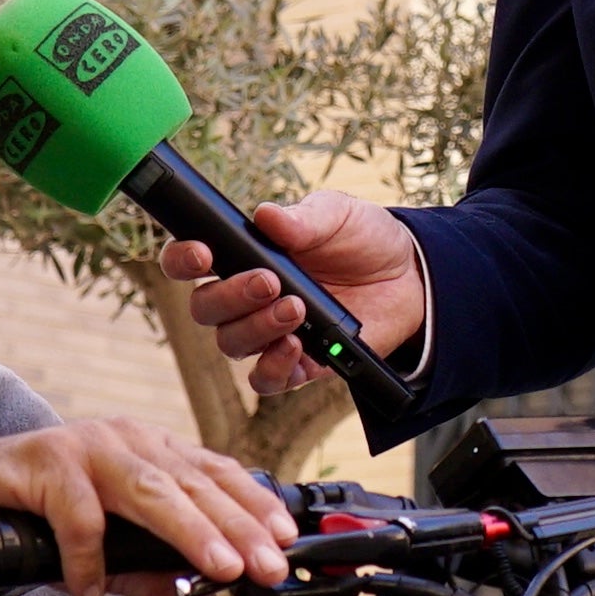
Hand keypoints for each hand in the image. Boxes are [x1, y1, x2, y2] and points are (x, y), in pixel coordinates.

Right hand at [0, 419, 294, 595]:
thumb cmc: (44, 520)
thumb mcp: (113, 560)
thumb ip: (163, 587)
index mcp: (151, 452)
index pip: (216, 473)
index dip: (253, 505)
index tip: (287, 541)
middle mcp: (126, 441)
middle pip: (194, 483)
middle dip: (237, 526)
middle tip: (266, 565)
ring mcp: (84, 447)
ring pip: (148, 489)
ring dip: (189, 530)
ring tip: (219, 567)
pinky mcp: (43, 461)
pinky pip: (76, 514)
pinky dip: (87, 557)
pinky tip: (90, 591)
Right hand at [156, 190, 423, 396]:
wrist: (410, 276)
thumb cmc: (363, 239)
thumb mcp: (338, 215)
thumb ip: (303, 218)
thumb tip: (266, 216)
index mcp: (244, 256)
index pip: (190, 262)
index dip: (183, 259)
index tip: (203, 254)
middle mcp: (247, 299)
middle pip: (206, 309)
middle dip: (229, 296)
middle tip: (268, 280)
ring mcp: (269, 333)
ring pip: (232, 344)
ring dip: (257, 327)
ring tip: (295, 307)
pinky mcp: (298, 364)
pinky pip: (265, 380)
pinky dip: (273, 367)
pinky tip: (296, 345)